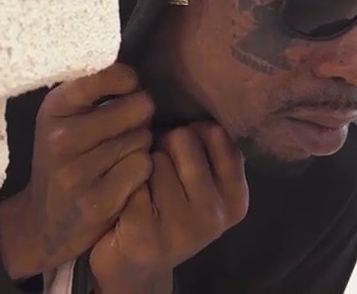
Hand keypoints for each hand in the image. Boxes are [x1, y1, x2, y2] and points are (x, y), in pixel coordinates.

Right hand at [0, 63, 154, 279]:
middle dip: (140, 116)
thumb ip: (93, 89)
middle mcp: (61, 139)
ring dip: (140, 146)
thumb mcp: (64, 118)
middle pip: (139, 107)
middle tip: (127, 128)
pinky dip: (140, 172)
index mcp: (53, 109)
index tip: (126, 90)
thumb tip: (133, 71)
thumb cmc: (65, 158)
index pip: (110, 75)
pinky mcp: (96, 202)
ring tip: (119, 156)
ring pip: (143, 139)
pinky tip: (123, 178)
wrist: (44, 221)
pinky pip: (143, 168)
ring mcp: (77, 173)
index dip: (128, 81)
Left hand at [89, 122, 249, 291]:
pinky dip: (121, 183)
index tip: (182, 155)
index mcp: (236, 198)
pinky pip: (129, 179)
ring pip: (153, 158)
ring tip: (141, 188)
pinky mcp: (144, 234)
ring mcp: (181, 228)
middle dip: (163, 146)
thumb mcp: (201, 183)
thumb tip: (200, 92)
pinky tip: (124, 201)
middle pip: (182, 138)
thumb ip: (209, 150)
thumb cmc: (166, 208)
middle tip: (157, 173)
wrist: (133, 265)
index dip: (190, 134)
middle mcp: (215, 215)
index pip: (215, 132)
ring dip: (140, 165)